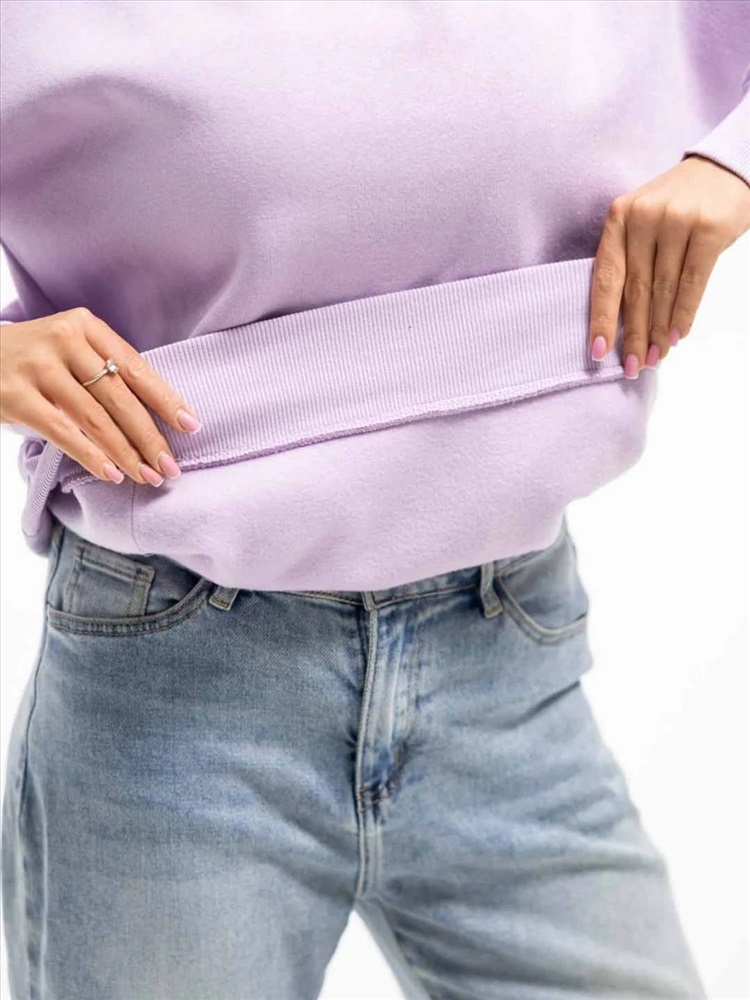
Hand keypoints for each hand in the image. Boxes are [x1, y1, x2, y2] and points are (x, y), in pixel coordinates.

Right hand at [0, 306, 200, 484]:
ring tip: (147, 476)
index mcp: (86, 326)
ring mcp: (38, 368)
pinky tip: (112, 474)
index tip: (191, 426)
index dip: (166, 399)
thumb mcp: (71, 348)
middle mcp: (64, 341)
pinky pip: (64, 433)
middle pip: (119, 397)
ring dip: (126, 453)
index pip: (136, 367)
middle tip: (171, 467)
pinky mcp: (16, 397)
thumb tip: (159, 417)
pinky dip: (92, 456)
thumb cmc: (36, 358)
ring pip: (95, 419)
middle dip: (149, 437)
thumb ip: (107, 370)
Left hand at [589, 155, 749, 375]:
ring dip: (658, 331)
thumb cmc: (679, 205)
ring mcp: (676, 220)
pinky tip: (676, 336)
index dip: (602, 318)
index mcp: (619, 217)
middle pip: (635, 290)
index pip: (606, 277)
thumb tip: (624, 322)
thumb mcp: (645, 222)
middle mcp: (644, 217)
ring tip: (655, 357)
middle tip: (633, 366)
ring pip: (663, 290)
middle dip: (633, 334)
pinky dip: (683, 314)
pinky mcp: (708, 228)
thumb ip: (631, 260)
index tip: (598, 352)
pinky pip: (692, 282)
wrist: (725, 167)